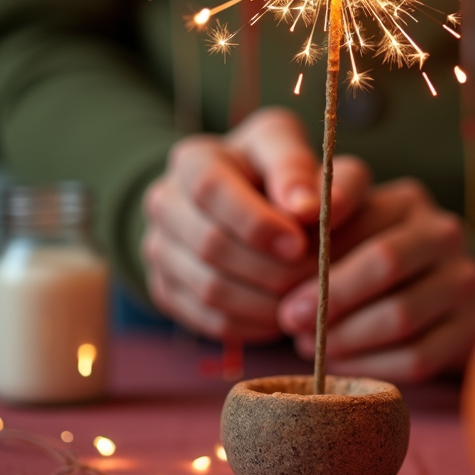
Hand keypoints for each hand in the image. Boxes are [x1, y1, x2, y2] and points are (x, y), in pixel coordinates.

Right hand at [141, 106, 370, 341]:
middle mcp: (165, 202)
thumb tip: (310, 207)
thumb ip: (302, 169)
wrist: (252, 202)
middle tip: (315, 276)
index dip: (255, 221)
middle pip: (209, 244)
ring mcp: (160, 249)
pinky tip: (285, 311)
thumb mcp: (294, 151)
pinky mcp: (167, 289)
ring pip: (208, 288)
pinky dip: (253, 323)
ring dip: (265, 300)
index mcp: (193, 160)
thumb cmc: (276, 172)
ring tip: (307, 294)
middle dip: (269, 266)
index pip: (209, 189)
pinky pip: (209, 319)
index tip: (299, 243)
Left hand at [279, 178, 474, 381]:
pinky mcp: (470, 328)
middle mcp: (444, 233)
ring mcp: (465, 281)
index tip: (280, 271)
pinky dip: (371, 365)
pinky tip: (341, 362)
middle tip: (290, 318)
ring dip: (346, 336)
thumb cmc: (365, 254)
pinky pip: (418, 357)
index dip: (319, 244)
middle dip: (331, 295)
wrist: (431, 291)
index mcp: (408, 201)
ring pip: (401, 315)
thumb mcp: (343, 225)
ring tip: (309, 344)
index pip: (360, 214)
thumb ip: (315, 222)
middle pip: (386, 262)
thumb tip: (285, 240)